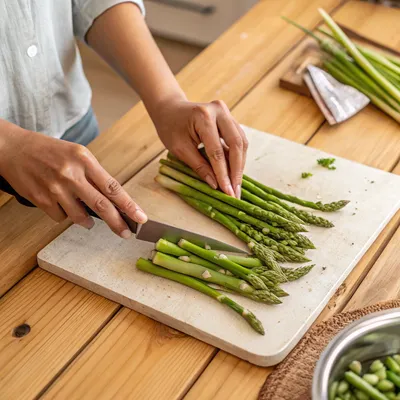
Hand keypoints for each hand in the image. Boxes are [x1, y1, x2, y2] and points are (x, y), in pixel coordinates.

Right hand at [0, 124, 146, 237]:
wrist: (13, 148)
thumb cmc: (49, 151)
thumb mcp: (77, 154)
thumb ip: (94, 176)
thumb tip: (113, 201)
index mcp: (84, 160)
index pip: (112, 187)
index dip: (129, 205)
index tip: (141, 217)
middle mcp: (71, 173)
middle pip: (101, 206)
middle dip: (117, 223)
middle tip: (126, 234)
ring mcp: (54, 187)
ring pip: (80, 217)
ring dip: (87, 221)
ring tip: (89, 219)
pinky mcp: (40, 199)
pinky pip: (60, 217)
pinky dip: (65, 215)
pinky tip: (61, 203)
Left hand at [153, 99, 247, 197]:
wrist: (170, 109)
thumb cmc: (170, 129)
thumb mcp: (180, 149)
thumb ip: (199, 166)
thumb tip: (215, 185)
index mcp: (203, 117)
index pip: (217, 151)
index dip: (223, 174)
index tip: (227, 192)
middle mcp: (219, 111)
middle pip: (236, 144)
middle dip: (237, 170)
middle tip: (236, 191)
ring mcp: (226, 113)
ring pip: (241, 142)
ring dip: (240, 165)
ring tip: (236, 185)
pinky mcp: (229, 119)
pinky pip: (238, 140)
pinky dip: (237, 157)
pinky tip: (234, 172)